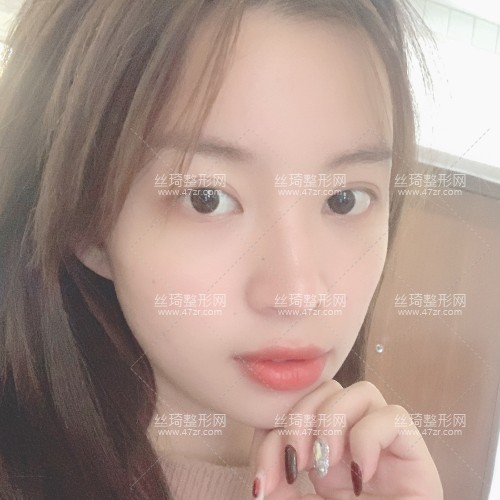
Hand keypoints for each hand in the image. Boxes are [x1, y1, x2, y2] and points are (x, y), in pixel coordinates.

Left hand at [249, 380, 442, 498]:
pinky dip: (369, 438)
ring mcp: (385, 445)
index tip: (261, 482)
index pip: (294, 409)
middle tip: (295, 466)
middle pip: (325, 390)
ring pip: (361, 390)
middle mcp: (354, 440)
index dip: (271, 432)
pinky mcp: (414, 455)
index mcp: (324, 450)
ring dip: (332, 421)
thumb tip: (260, 477)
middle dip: (299, 421)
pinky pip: (394, 417)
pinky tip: (360, 475)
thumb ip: (278, 487)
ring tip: (325, 466)